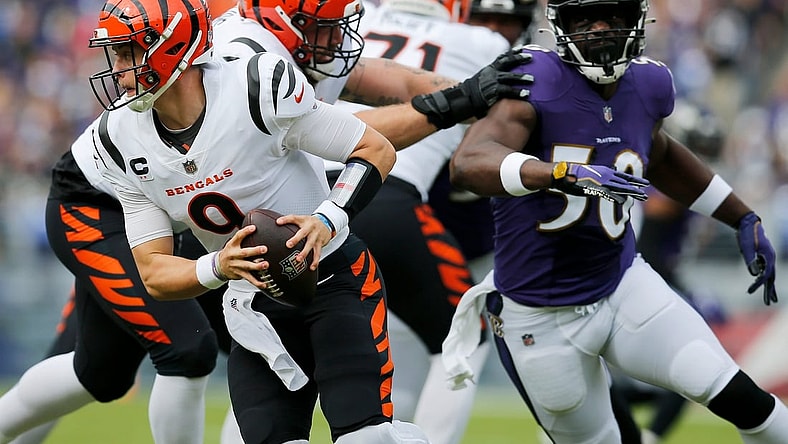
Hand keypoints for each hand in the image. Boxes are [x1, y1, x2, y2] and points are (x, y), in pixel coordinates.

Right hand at [411, 48, 533, 128]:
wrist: (455, 101)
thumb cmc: (465, 97)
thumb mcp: (477, 86)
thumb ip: (487, 85)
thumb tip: (494, 90)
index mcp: (487, 70)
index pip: (501, 58)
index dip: (512, 53)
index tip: (522, 48)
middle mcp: (489, 74)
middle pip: (507, 62)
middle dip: (520, 59)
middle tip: (531, 57)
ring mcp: (491, 82)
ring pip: (510, 77)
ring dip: (522, 78)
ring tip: (532, 80)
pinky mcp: (492, 92)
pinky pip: (508, 91)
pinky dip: (518, 92)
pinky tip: (527, 95)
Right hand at [551, 162, 648, 203]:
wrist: (563, 174)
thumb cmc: (573, 175)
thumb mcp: (589, 175)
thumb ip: (598, 178)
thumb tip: (602, 184)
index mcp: (604, 172)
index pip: (623, 176)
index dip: (634, 179)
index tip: (644, 183)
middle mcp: (605, 176)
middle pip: (625, 182)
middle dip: (637, 186)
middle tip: (647, 190)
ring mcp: (601, 182)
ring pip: (621, 188)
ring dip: (632, 192)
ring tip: (643, 196)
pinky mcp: (595, 188)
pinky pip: (609, 194)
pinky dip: (618, 197)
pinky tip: (626, 201)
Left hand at [736, 212, 777, 304]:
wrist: (748, 223)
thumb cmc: (747, 234)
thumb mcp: (747, 247)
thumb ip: (750, 260)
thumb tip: (754, 275)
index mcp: (769, 257)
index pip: (765, 275)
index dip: (758, 284)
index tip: (749, 292)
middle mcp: (770, 259)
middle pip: (771, 278)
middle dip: (769, 291)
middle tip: (768, 303)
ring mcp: (767, 258)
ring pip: (769, 275)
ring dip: (768, 287)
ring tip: (769, 299)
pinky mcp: (762, 257)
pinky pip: (764, 270)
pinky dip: (763, 278)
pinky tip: (761, 284)